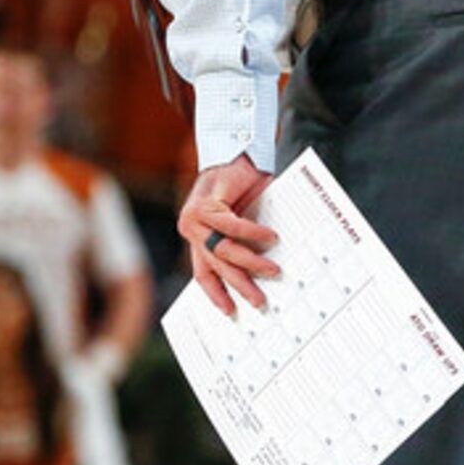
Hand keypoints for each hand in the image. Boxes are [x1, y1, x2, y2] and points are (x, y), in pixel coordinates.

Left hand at [179, 155, 280, 316]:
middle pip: (215, 266)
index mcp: (197, 237)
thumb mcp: (241, 217)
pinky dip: (253, 234)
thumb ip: (242, 240)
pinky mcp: (206, 205)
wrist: (235, 153)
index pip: (203, 272)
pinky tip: (271, 238)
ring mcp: (194, 218)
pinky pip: (231, 226)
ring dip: (250, 262)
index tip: (230, 312)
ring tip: (273, 271)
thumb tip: (267, 269)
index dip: (216, 293)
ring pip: (223, 250)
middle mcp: (190, 230)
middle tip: (259, 301)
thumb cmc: (241, 185)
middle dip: (239, 285)